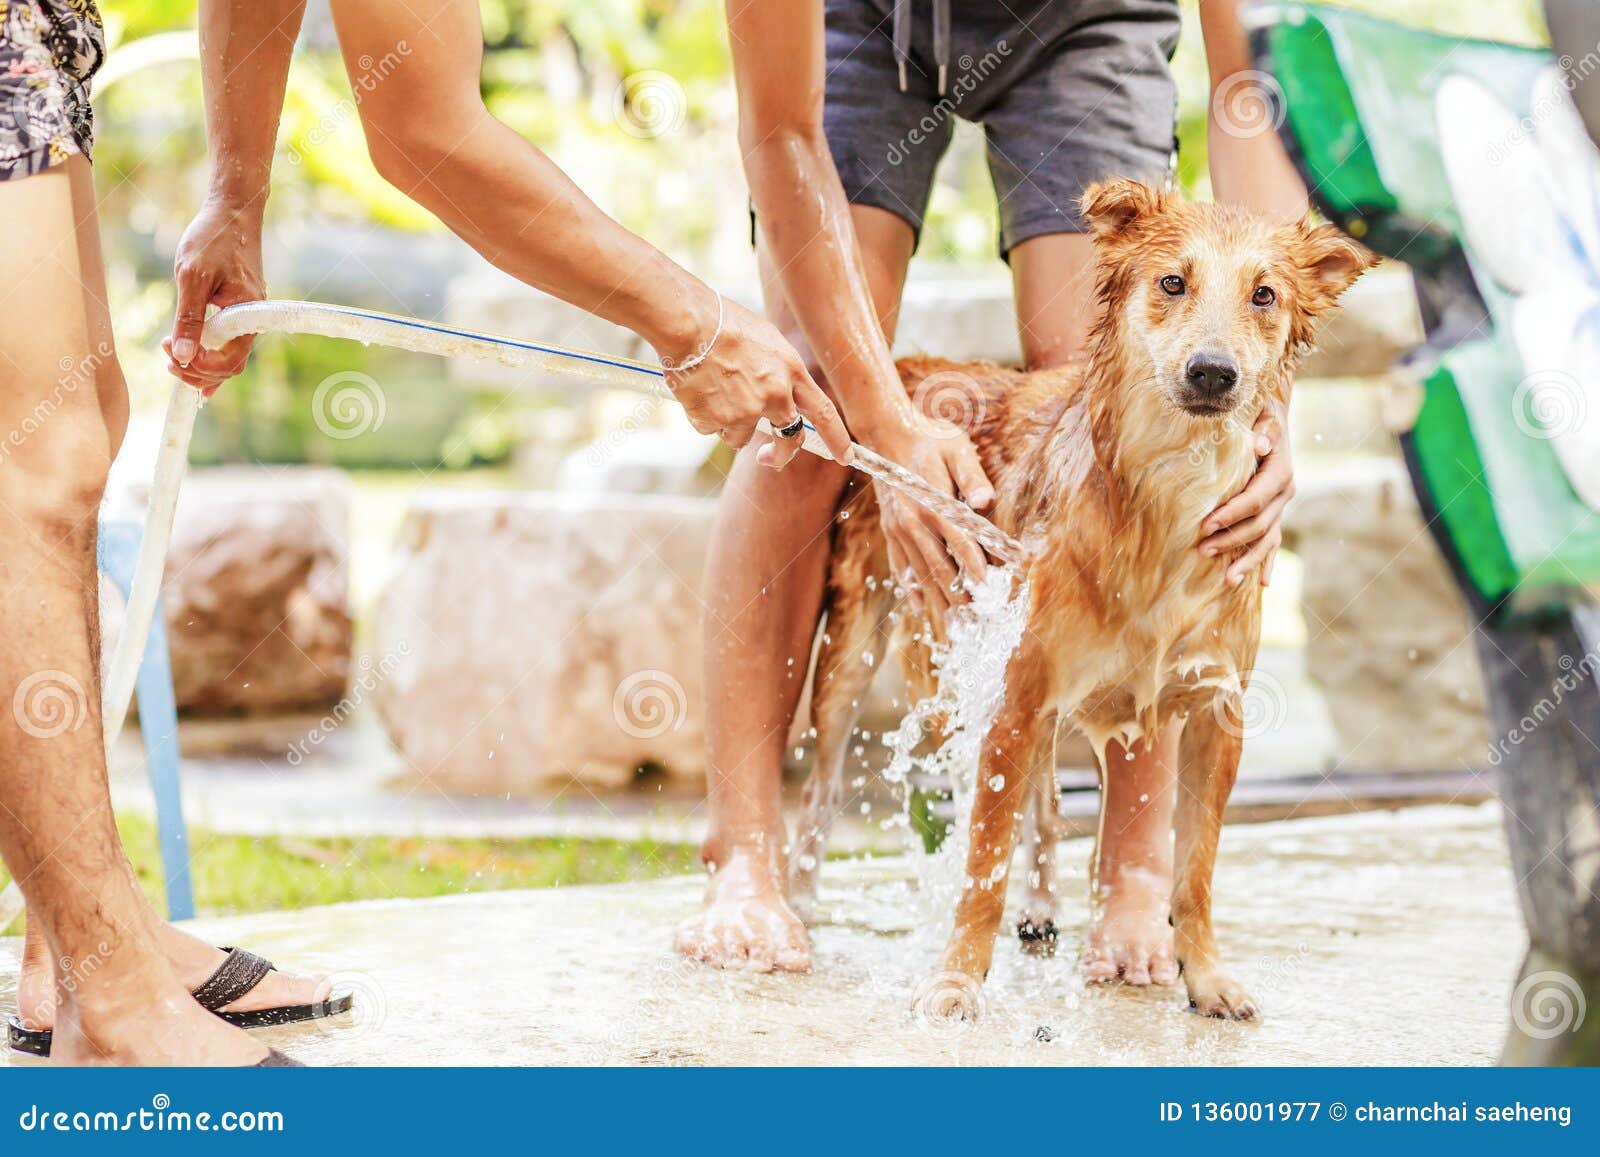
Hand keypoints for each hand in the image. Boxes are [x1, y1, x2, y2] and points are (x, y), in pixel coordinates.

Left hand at [162, 195, 266, 394]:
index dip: (199, 366)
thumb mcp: (192, 277)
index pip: (228, 361)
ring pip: (229, 357)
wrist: (232, 212)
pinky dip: (211, 355)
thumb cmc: (212, 239)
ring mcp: (246, 315)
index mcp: (246, 315)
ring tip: (175, 361)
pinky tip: (194, 361)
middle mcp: (251, 320)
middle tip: (168, 360)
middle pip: (230, 366)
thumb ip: (188, 318)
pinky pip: (228, 342)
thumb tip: (181, 356)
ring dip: (202, 365)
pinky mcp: (238, 308)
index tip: (171, 353)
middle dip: (198, 371)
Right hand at [659, 295, 851, 467]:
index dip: (837, 439)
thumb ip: (777, 372)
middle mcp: (774, 396)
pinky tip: (697, 391)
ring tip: (713, 391)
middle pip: (789, 437)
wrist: (688, 323)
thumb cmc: (723, 322)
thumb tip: (778, 394)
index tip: (845, 457)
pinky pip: (711, 429)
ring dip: (729, 423)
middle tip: (769, 457)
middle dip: (781, 453)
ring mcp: (745, 412)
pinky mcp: (715, 421)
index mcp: (791, 372)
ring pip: (740, 436)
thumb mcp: (767, 341)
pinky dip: (704, 417)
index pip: (824, 413)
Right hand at [860, 411, 995, 620]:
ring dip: (938, 599)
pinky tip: (919, 606)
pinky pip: (899, 565)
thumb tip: (987, 501)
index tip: (991, 591)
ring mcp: (898, 528)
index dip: (978, 569)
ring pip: (920, 572)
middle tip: (976, 620)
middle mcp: (913, 522)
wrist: (885, 430)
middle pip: (940, 567)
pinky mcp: (889, 529)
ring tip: (954, 623)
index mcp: (933, 504)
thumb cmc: (928, 436)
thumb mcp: (956, 447)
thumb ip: (972, 476)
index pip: (961, 544)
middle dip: (960, 596)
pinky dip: (909, 587)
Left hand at [1199, 400, 1292, 585]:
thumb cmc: (1258, 414)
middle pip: (1259, 524)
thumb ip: (1262, 428)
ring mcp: (1281, 506)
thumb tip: (1259, 444)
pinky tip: (1261, 583)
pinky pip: (1272, 542)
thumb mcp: (1262, 413)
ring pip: (1267, 539)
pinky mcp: (1275, 514)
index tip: (1206, 525)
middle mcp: (1284, 492)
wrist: (1271, 419)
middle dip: (1231, 539)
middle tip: (1202, 550)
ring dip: (1247, 560)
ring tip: (1227, 580)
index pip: (1255, 499)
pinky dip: (1266, 562)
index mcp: (1280, 471)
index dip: (1232, 514)